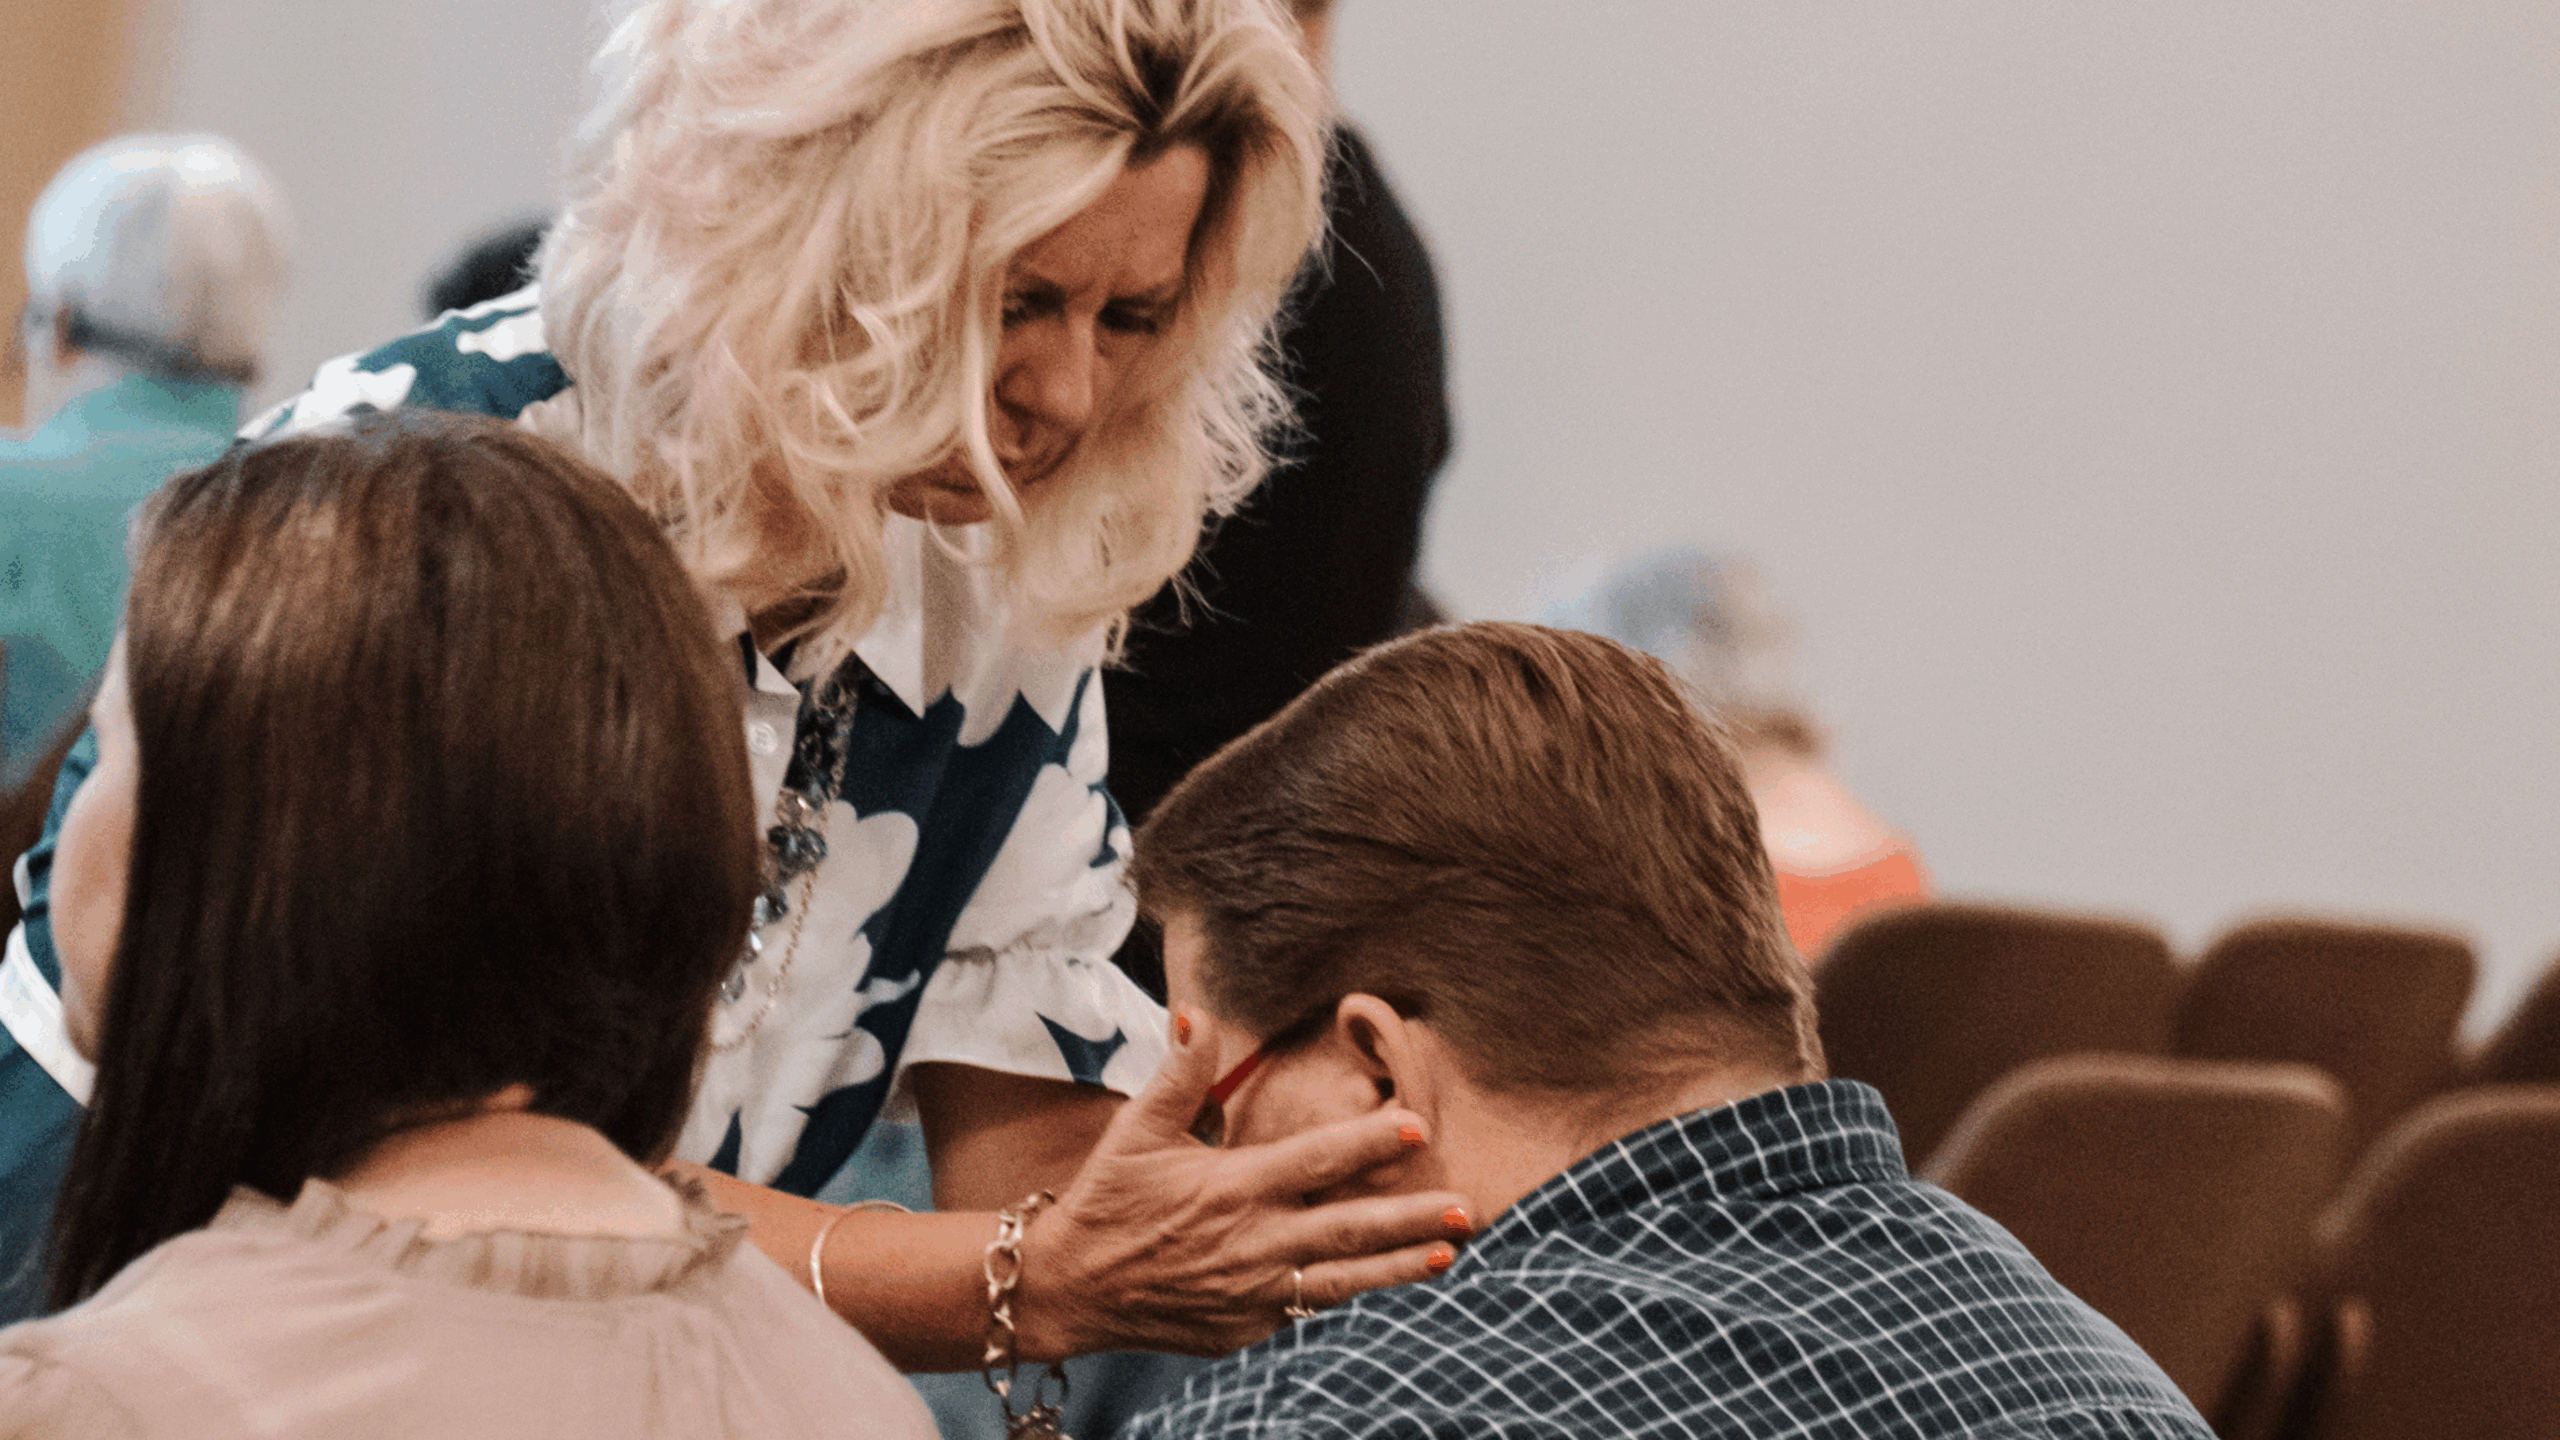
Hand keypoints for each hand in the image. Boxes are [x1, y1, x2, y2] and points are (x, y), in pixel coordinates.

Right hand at [1012, 1011, 1473, 1358]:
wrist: (1068, 1289)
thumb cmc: (1107, 1201)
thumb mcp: (1137, 1131)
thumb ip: (1179, 1073)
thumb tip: (1197, 1012)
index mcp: (1232, 1187)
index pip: (1315, 1159)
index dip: (1367, 1143)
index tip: (1416, 1127)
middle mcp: (1252, 1242)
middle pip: (1348, 1227)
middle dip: (1411, 1217)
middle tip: (1465, 1206)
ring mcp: (1253, 1292)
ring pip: (1341, 1279)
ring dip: (1398, 1266)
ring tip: (1448, 1253)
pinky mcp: (1246, 1328)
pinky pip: (1307, 1306)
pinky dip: (1348, 1293)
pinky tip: (1387, 1279)